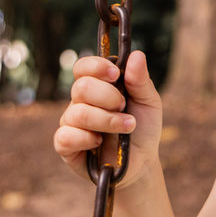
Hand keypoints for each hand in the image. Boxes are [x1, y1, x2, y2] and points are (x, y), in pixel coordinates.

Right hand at [54, 50, 162, 187]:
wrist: (142, 162)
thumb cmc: (144, 128)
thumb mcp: (149, 102)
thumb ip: (140, 80)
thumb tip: (136, 54)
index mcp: (99, 85)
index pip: (83, 67)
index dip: (96, 67)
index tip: (115, 75)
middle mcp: (81, 101)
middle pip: (81, 87)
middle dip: (108, 98)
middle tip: (124, 107)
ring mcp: (71, 122)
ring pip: (78, 113)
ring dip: (107, 120)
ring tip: (127, 127)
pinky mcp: (66, 145)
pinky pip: (66, 136)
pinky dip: (87, 139)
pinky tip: (99, 143)